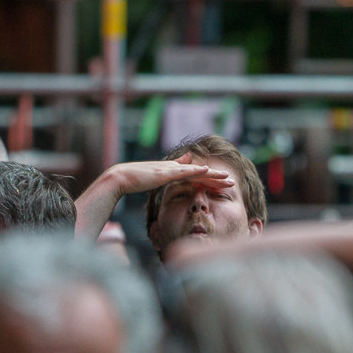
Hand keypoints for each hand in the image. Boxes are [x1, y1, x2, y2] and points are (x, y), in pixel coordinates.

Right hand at [106, 153, 233, 198]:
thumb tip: (171, 173)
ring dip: (212, 175)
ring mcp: (170, 169)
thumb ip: (163, 175)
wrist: (121, 178)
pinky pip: (184, 172)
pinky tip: (207, 171)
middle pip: (200, 173)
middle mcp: (174, 167)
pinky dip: (196, 171)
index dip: (209, 180)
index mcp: (172, 171)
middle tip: (231, 182)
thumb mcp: (153, 178)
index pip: (195, 175)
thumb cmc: (134, 181)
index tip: (222, 184)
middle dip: (216, 178)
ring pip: (196, 172)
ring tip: (227, 179)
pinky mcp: (165, 173)